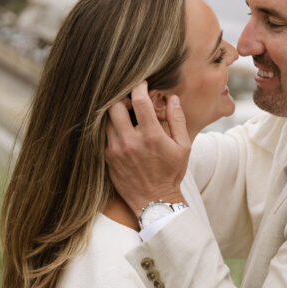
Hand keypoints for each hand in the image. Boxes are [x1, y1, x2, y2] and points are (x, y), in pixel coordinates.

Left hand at [105, 83, 190, 217]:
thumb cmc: (171, 174)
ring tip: (126, 116)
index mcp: (151, 136)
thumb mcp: (183, 147)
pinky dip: (111, 128)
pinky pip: (103, 135)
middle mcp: (130, 142)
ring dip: (115, 113)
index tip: (142, 85)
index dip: (139, 87)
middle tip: (131, 101)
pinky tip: (121, 131)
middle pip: (115, 106)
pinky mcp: (107, 158)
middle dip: (123, 99)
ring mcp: (116, 150)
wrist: (154, 202)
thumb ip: (177, 120)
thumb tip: (172, 99)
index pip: (138, 101)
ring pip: (106, 120)